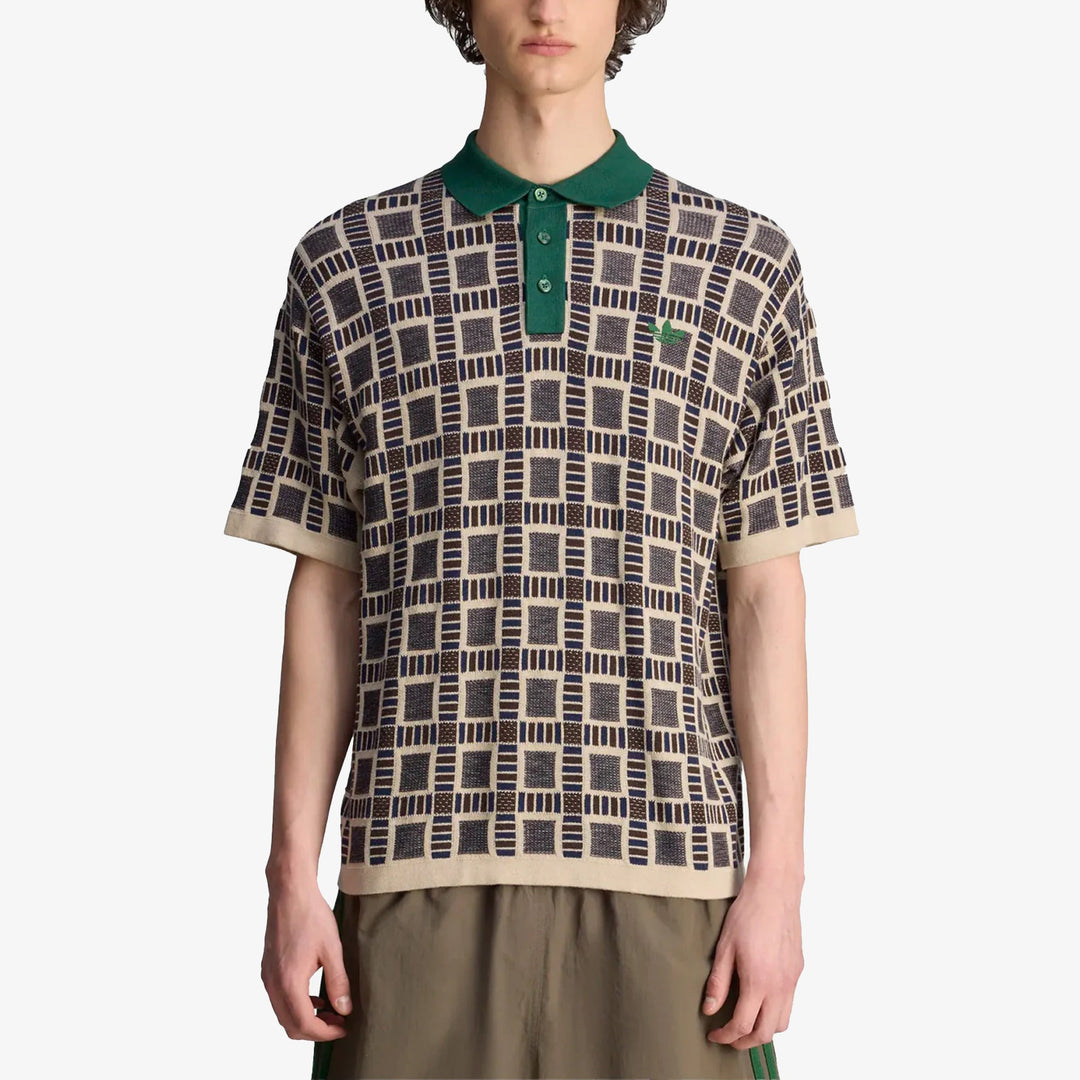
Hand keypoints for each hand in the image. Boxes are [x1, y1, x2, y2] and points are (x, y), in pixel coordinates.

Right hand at [261, 883, 352, 1040]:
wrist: (290, 892)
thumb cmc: (311, 916)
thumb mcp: (332, 949)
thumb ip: (338, 982)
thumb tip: (345, 1009)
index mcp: (289, 982)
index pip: (304, 1024)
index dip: (325, 1032)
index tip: (343, 1028)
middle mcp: (273, 984)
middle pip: (290, 1025)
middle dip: (316, 1030)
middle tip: (339, 1023)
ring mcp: (268, 977)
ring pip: (283, 1014)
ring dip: (306, 1018)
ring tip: (331, 1010)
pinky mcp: (268, 969)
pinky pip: (280, 999)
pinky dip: (297, 1005)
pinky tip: (316, 995)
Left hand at [701, 874, 802, 1049]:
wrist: (774, 891)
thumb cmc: (747, 914)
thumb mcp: (725, 947)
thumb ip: (718, 982)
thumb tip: (709, 1010)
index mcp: (759, 982)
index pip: (743, 1026)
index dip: (726, 1036)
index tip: (713, 1035)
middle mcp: (780, 986)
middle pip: (766, 1032)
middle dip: (745, 1042)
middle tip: (728, 1037)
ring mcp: (792, 980)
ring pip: (783, 1022)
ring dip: (764, 1030)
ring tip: (745, 1023)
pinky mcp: (797, 971)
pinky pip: (790, 1003)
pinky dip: (775, 1012)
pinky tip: (760, 1000)